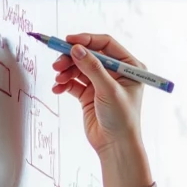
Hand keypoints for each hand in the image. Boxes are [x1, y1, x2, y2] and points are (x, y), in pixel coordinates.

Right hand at [51, 32, 151, 186]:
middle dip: (72, 57)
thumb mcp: (108, 90)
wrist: (116, 147)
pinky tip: (57, 88)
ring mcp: (101, 83)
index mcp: (129, 67)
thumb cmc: (122, 119)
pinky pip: (73, 82)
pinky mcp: (89, 94)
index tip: (69, 41)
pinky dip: (64, 83)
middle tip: (57, 63)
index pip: (106, 44)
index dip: (87, 40)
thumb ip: (92, 68)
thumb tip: (76, 48)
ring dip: (66, 70)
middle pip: (89, 54)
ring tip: (58, 78)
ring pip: (78, 67)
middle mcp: (115, 72)